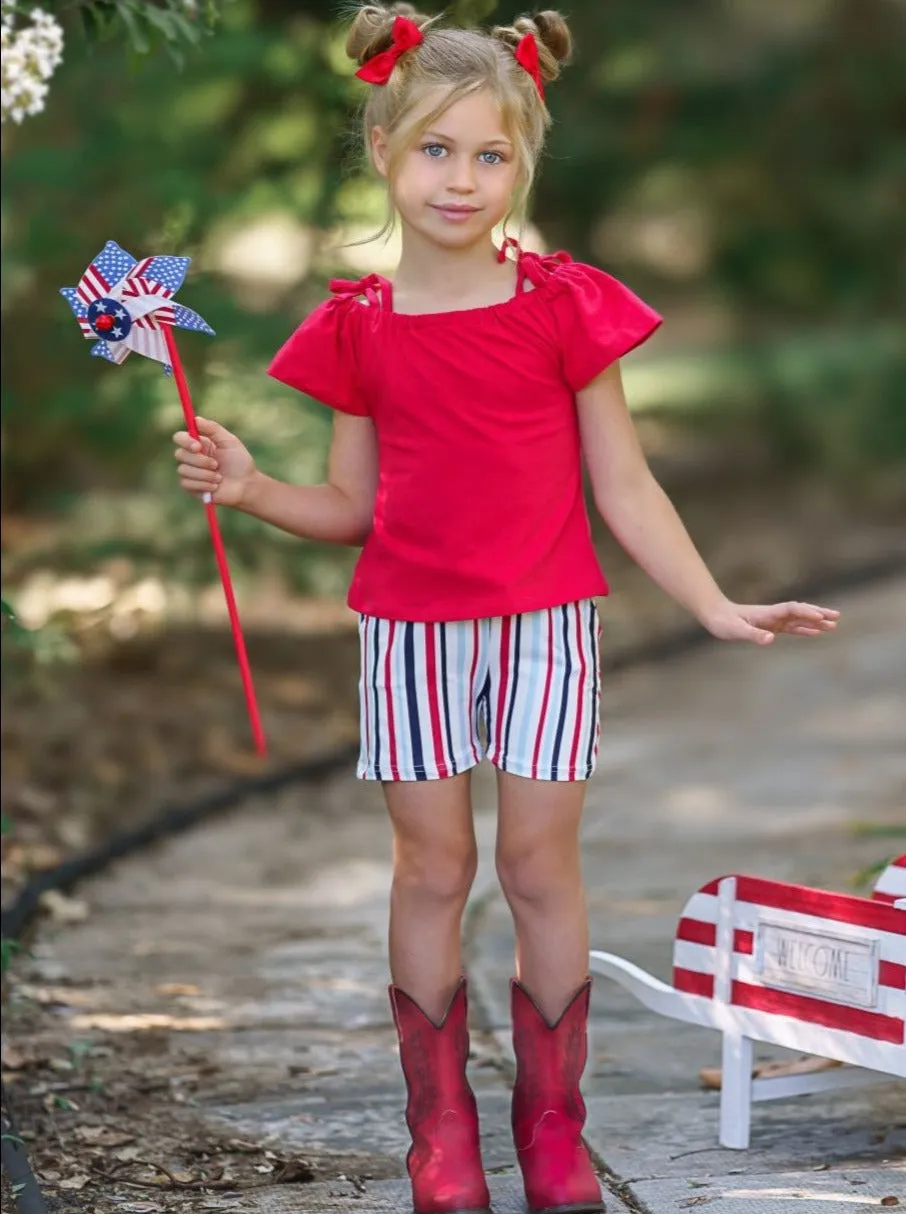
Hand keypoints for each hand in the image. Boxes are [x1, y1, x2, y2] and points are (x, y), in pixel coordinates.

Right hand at [173, 416, 255, 506]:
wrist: (245, 486)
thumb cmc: (239, 462)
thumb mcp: (229, 441)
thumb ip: (213, 429)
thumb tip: (195, 419)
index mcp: (199, 444)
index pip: (179, 438)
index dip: (185, 441)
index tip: (198, 446)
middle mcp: (192, 457)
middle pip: (179, 454)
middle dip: (199, 461)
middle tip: (216, 465)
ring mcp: (190, 472)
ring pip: (183, 470)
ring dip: (204, 474)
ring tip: (219, 478)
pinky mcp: (191, 487)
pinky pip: (186, 483)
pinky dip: (203, 485)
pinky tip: (215, 487)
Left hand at [703, 598, 839, 644]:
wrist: (715, 616)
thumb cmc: (724, 622)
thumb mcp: (736, 630)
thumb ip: (753, 635)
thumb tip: (771, 639)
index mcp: (768, 613)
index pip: (792, 610)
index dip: (806, 613)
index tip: (820, 618)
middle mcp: (774, 615)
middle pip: (800, 611)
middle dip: (818, 613)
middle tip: (837, 617)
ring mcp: (774, 620)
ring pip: (799, 619)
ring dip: (815, 621)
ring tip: (834, 625)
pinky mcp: (771, 626)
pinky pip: (792, 627)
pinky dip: (805, 629)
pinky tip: (816, 632)